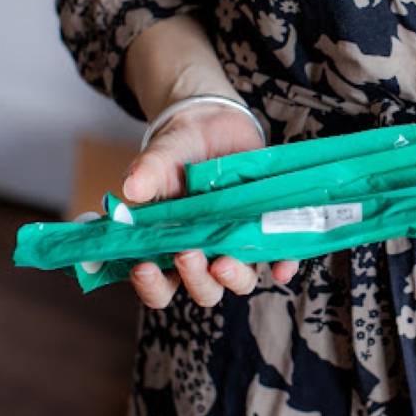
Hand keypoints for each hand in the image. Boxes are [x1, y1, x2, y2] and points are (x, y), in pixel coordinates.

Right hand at [123, 101, 298, 307]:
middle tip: (188, 254)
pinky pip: (280, 256)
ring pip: (241, 280)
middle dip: (196, 279)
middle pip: (204, 289)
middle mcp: (205, 254)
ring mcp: (236, 244)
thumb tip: (132, 187)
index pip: (158, 284)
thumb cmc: (179, 150)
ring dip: (234, 277)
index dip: (151, 285)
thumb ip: (148, 172)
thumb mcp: (161, 156)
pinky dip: (283, 264)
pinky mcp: (265, 230)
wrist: (215, 127)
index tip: (143, 266)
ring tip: (225, 261)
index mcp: (169, 246)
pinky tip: (282, 269)